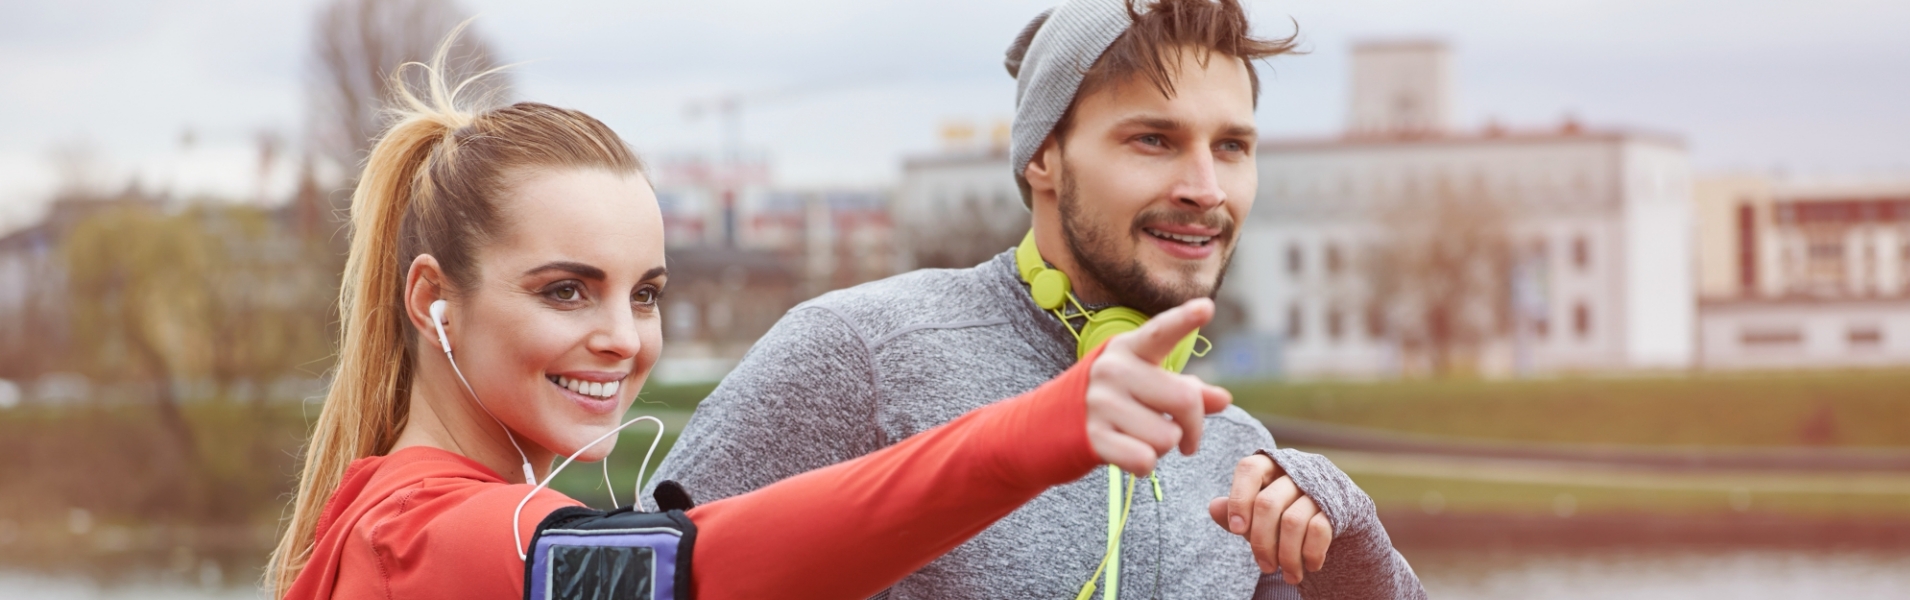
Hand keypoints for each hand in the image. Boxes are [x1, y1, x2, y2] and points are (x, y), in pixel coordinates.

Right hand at [1084, 298, 1232, 476]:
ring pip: (1167, 437)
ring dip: (1163, 448)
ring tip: (1140, 438)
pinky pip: (1144, 460)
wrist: (1045, 425)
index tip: (1206, 307)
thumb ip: (1185, 388)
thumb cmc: (1110, 401)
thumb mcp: (1145, 384)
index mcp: (1129, 349)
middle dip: (1194, 427)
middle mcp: (1113, 370)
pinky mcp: (1093, 436)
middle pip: (1185, 399)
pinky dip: (1145, 466)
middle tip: (1187, 438)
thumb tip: (1224, 399)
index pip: (1161, 332)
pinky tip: (1129, 456)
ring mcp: (1100, 403)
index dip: (1184, 320)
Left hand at [1207, 453, 1332, 583]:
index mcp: (1270, 465)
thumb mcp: (1258, 511)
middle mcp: (1294, 470)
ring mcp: (1317, 487)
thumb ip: (1236, 511)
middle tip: (1264, 567)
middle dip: (1261, 542)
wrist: (1333, 515)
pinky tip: (1309, 567)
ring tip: (1288, 575)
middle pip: (1267, 503)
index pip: (1250, 469)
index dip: (1239, 499)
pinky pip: (1318, 530)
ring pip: (1293, 521)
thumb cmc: (1285, 510)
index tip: (1237, 532)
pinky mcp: (1336, 505)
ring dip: (1287, 556)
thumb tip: (1213, 507)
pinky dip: (1311, 554)